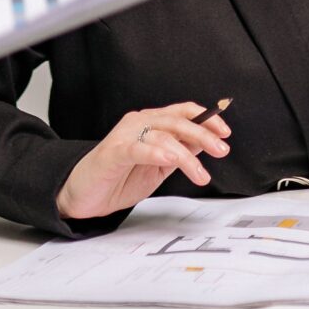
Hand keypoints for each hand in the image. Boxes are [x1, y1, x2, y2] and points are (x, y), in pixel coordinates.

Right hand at [57, 102, 233, 220]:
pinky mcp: (112, 152)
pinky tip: (170, 158)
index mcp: (151, 124)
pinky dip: (155, 152)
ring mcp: (125, 136)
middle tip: (221, 150)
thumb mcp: (159, 167)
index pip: (183, 113)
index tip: (225, 132)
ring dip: (185, 156)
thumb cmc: (118, 178)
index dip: (206, 118)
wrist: (83, 195)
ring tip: (200, 175)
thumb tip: (206, 142)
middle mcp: (139, 123)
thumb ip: (179, 152)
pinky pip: (137, 148)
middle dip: (203, 135)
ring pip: (162, 136)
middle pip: (176, 122)